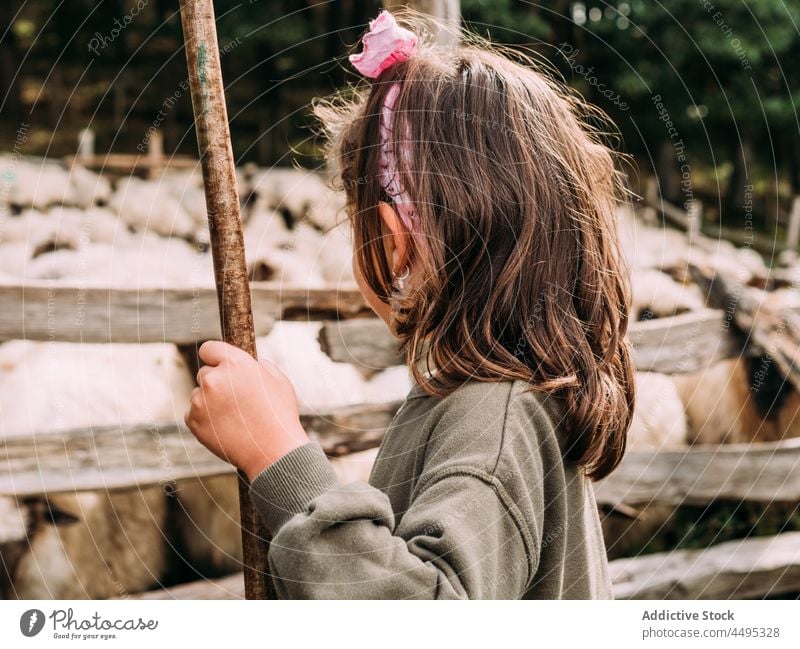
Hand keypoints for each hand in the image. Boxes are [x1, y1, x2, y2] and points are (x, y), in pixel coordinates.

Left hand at [184, 340, 309, 480]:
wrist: (273, 452)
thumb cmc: (280, 415)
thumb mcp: (279, 381)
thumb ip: (260, 366)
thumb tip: (250, 364)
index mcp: (235, 364)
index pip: (209, 348)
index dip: (216, 357)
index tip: (219, 365)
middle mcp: (214, 379)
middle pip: (204, 373)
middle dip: (217, 382)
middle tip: (235, 399)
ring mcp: (201, 401)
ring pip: (199, 395)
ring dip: (210, 402)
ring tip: (234, 417)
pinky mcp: (193, 421)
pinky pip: (194, 414)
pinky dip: (205, 419)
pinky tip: (225, 427)